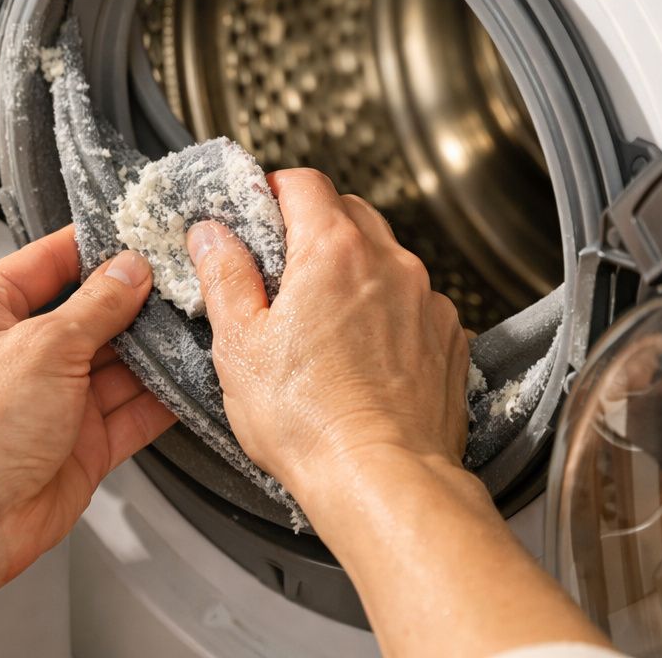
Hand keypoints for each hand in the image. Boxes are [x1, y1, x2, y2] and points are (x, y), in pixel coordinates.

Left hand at [0, 227, 175, 586]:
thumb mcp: (44, 346)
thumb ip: (97, 306)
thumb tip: (129, 272)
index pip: (46, 261)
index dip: (94, 247)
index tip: (137, 234)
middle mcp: (16, 353)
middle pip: (88, 312)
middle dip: (134, 301)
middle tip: (181, 281)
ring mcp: (48, 400)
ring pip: (114, 363)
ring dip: (153, 350)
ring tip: (195, 324)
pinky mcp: (77, 443)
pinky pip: (128, 412)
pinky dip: (160, 399)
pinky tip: (188, 379)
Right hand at [186, 168, 468, 505]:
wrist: (385, 480)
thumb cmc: (311, 421)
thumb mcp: (240, 345)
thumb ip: (224, 276)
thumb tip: (212, 236)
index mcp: (333, 252)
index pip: (304, 183)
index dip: (273, 190)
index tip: (257, 213)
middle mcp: (389, 264)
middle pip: (349, 212)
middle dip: (313, 226)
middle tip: (281, 268)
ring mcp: (426, 301)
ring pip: (386, 258)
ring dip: (354, 271)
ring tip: (322, 320)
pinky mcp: (448, 338)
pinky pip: (414, 303)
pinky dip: (388, 312)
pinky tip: (362, 354)